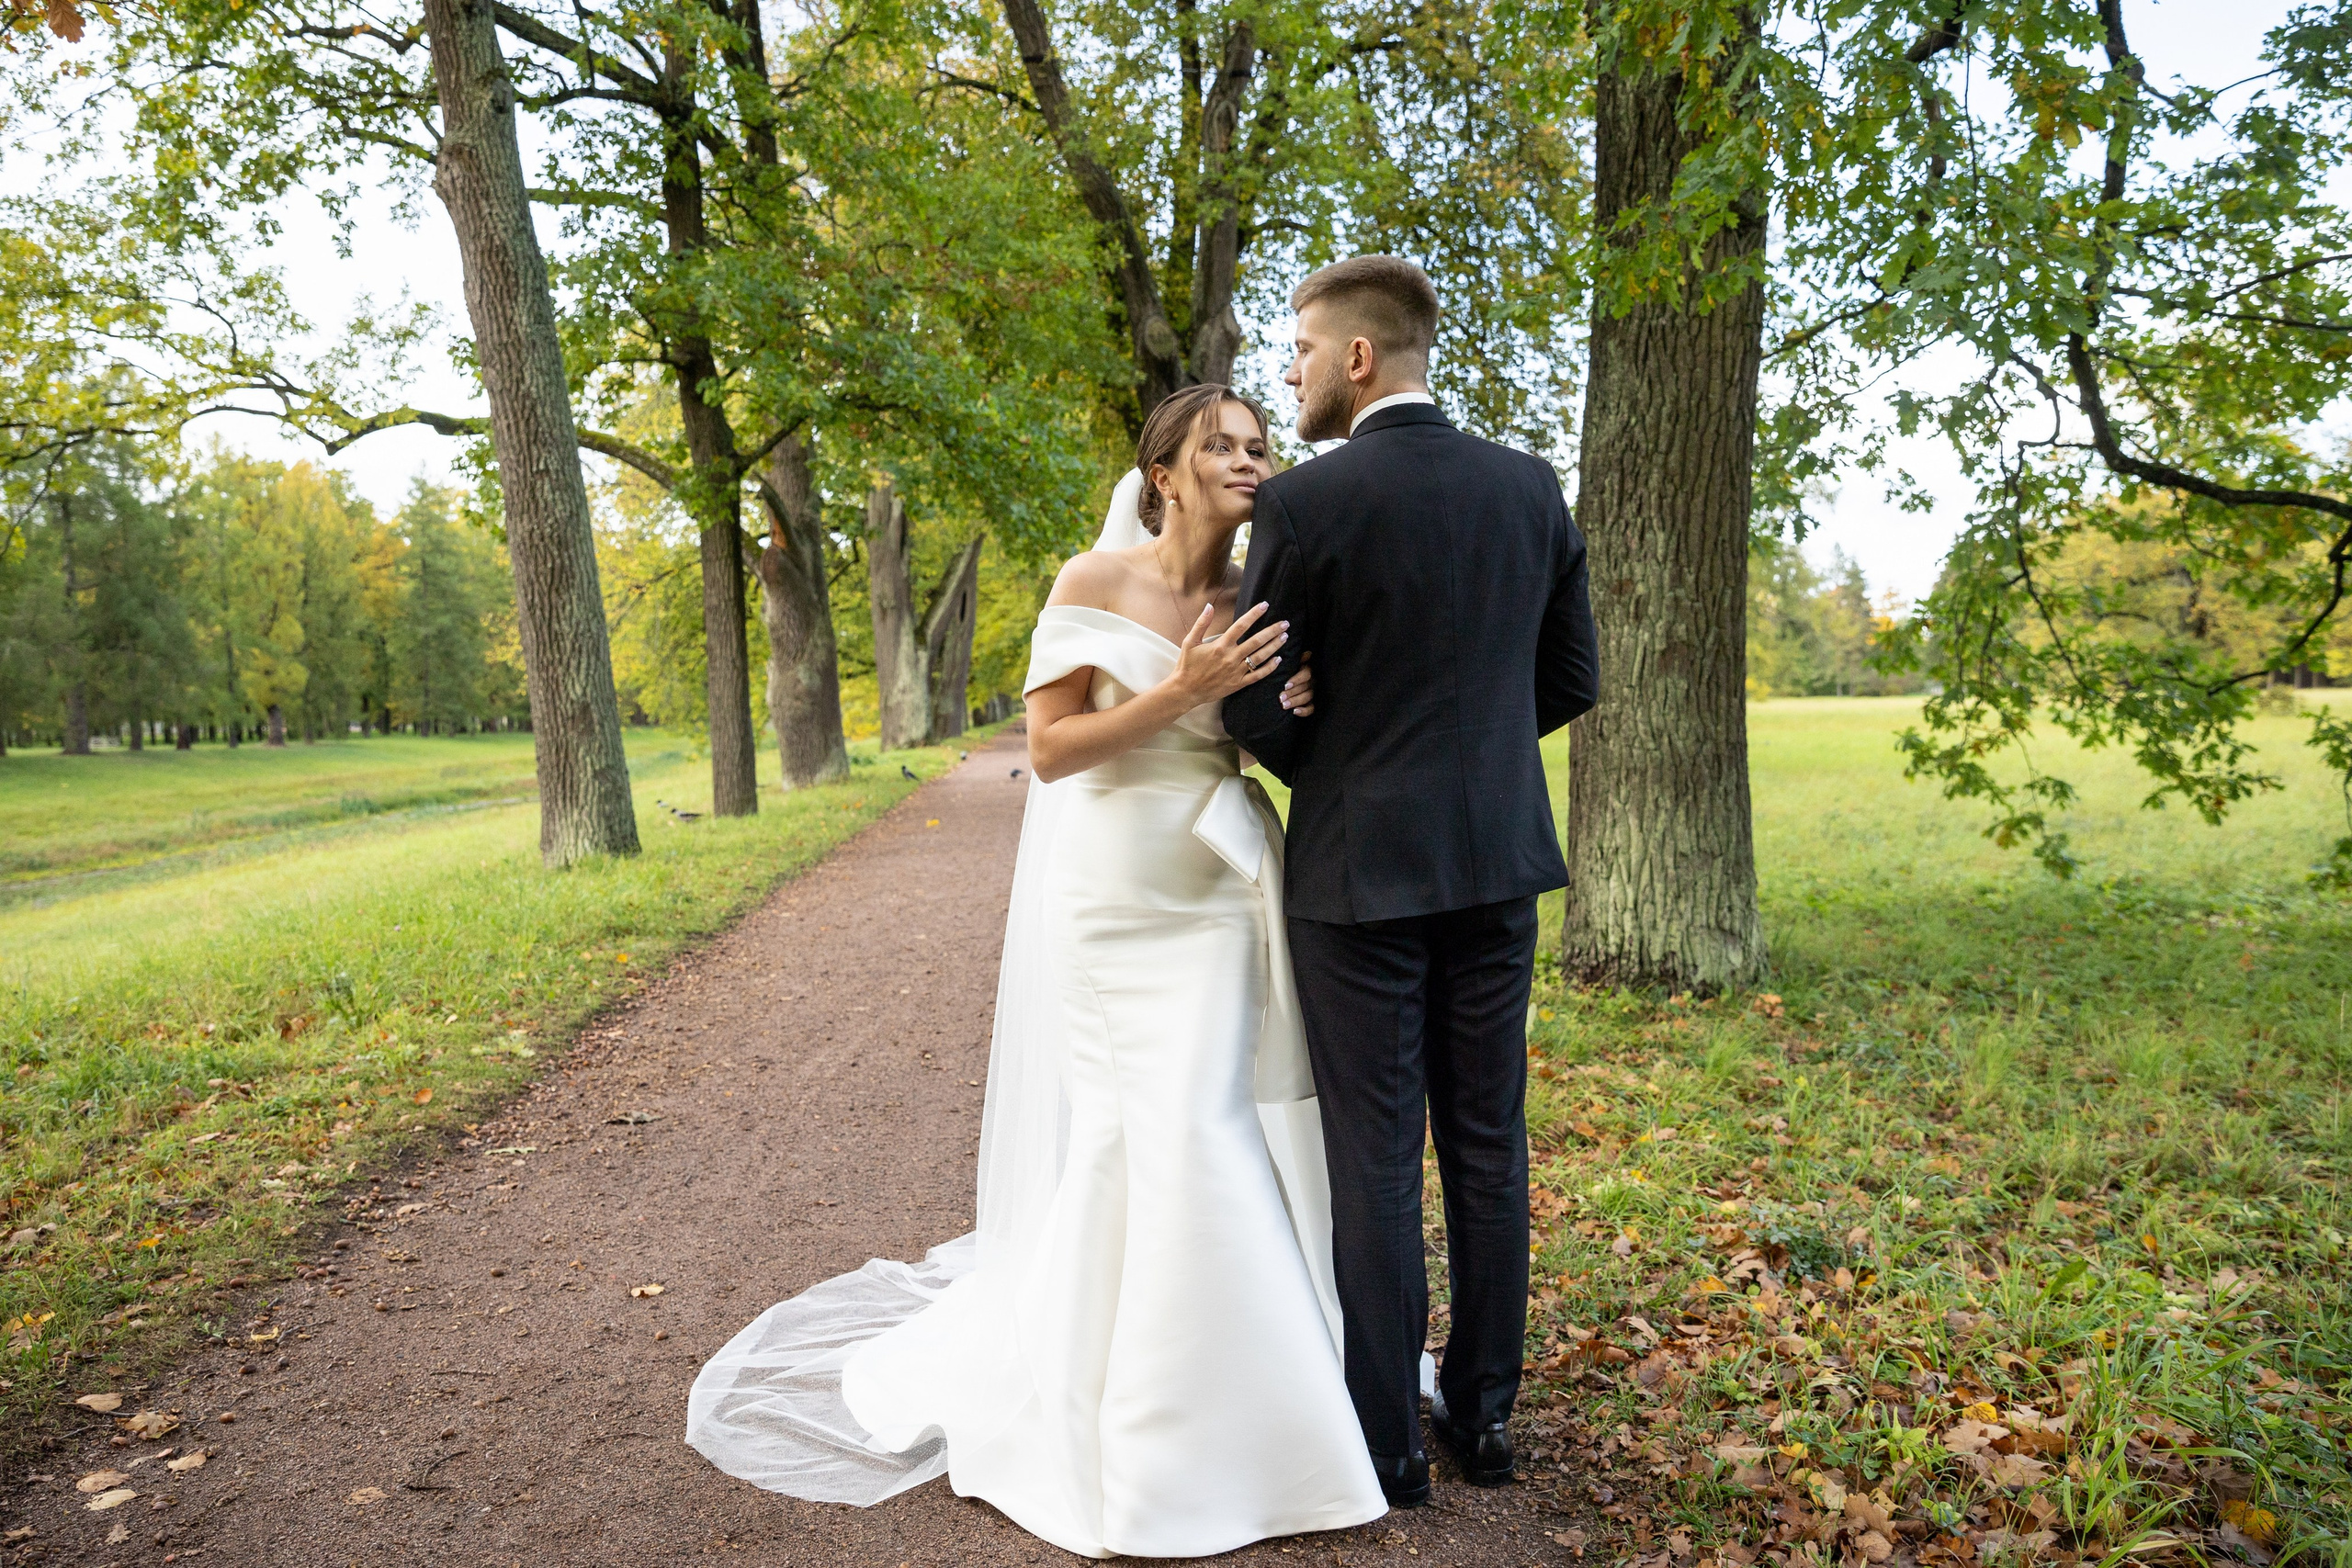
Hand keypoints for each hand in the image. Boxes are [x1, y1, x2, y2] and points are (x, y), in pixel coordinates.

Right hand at [1168, 600, 1286, 705]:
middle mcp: (1231, 658)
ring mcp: (1236, 672)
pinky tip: (1278, 660)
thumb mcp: (1189, 641)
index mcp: (1220, 646)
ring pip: (1260, 657)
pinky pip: (1257, 676)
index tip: (1265, 605)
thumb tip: (1209, 605)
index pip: (1241, 626)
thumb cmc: (1187, 665)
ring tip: (1285, 637)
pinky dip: (1269, 668)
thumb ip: (1201, 623)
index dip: (1254, 614)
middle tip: (1285, 623)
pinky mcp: (1238, 684)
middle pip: (1256, 641)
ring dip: (1274, 646)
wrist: (1186, 690)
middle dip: (1272, 631)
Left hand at [1279, 652, 1313, 716]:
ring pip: (1307, 697)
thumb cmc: (1293, 670)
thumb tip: (1306, 653)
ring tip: (1284, 706)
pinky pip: (1311, 709)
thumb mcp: (1296, 663)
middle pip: (1304, 688)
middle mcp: (1313, 681)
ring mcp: (1314, 693)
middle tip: (1280, 698)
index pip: (1305, 675)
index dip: (1296, 680)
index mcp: (1309, 670)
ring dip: (1295, 702)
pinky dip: (1304, 711)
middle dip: (1291, 693)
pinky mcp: (1313, 704)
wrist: (1296, 682)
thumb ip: (1300, 659)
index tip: (1285, 685)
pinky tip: (1294, 712)